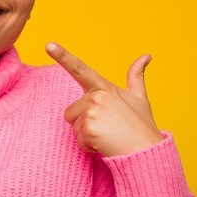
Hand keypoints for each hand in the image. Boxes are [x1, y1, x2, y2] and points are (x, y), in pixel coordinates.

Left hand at [46, 42, 162, 156]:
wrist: (148, 152)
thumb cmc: (142, 126)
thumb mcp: (139, 98)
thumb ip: (136, 75)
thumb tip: (147, 55)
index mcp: (104, 87)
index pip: (80, 69)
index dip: (63, 56)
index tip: (48, 45)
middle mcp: (97, 96)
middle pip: (71, 112)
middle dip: (85, 124)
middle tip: (108, 128)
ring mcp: (92, 111)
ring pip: (74, 127)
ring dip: (87, 136)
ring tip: (108, 136)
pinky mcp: (89, 128)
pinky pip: (78, 141)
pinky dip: (90, 147)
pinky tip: (106, 145)